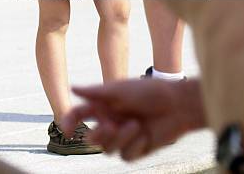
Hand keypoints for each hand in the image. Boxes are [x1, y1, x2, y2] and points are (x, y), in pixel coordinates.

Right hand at [61, 78, 205, 161]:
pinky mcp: (136, 148)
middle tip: (111, 126)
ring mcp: (122, 136)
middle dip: (99, 135)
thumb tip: (73, 88)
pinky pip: (126, 156)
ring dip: (121, 138)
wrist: (177, 105)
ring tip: (137, 124)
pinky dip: (135, 145)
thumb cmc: (149, 91)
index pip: (79, 115)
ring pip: (108, 150)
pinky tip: (145, 134)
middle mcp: (110, 121)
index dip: (69, 122)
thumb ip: (96, 92)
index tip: (67, 130)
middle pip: (92, 138)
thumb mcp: (121, 89)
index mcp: (104, 105)